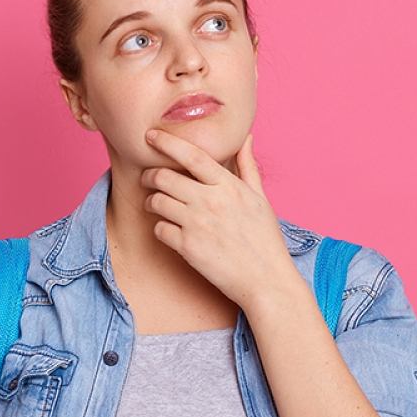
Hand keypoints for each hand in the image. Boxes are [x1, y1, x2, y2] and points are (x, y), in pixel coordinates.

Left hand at [140, 130, 289, 305]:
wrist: (267, 281)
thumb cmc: (266, 240)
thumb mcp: (261, 199)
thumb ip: (247, 166)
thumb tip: (246, 137)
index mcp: (228, 187)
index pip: (191, 155)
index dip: (167, 141)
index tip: (151, 135)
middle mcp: (211, 202)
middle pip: (164, 176)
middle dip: (150, 175)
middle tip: (149, 179)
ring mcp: (197, 225)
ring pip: (157, 201)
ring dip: (151, 201)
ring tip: (156, 204)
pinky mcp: (188, 248)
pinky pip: (159, 229)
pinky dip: (160, 228)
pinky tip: (168, 230)